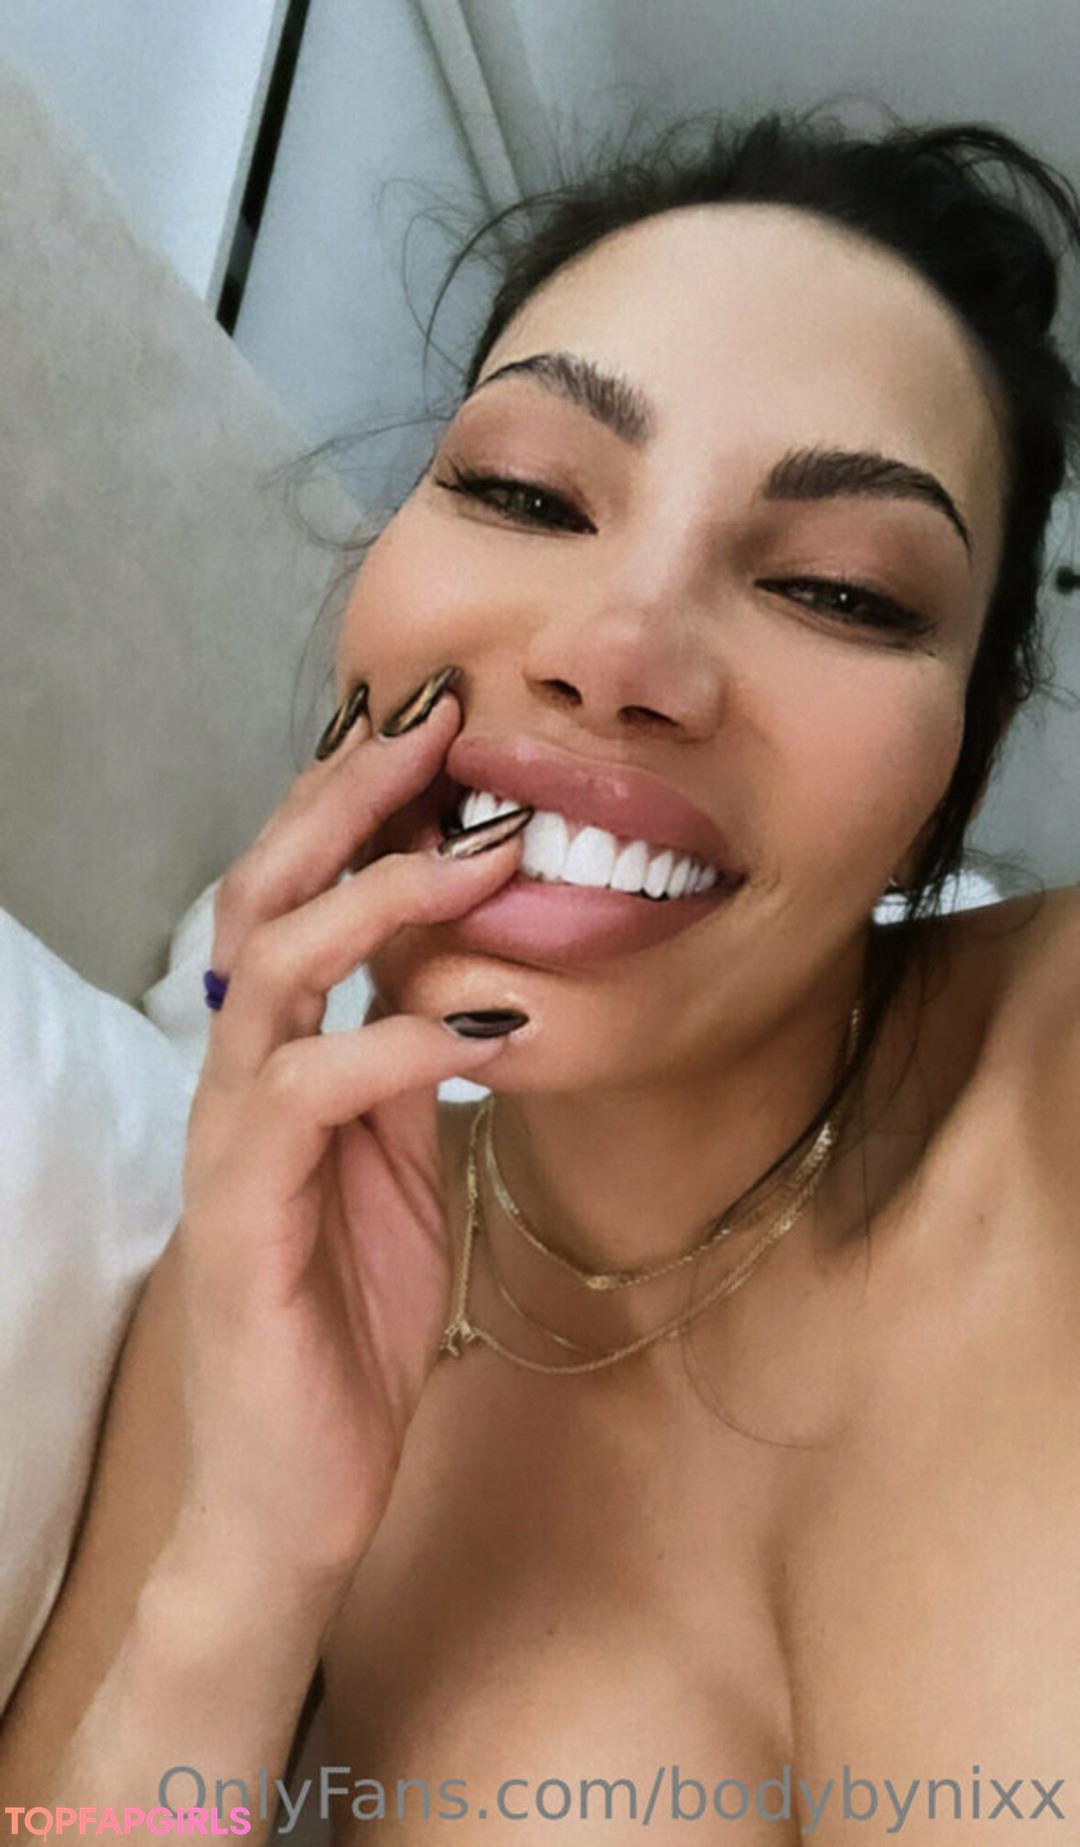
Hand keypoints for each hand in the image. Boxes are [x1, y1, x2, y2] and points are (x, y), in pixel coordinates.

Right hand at [173, 676, 526, 1594]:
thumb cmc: (353, 1317)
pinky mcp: (245, 1215)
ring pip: (272, 969)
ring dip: (382, 895)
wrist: (300, 1488)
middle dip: (350, 798)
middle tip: (440, 726)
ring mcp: (232, 1141)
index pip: (298, 891)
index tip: (448, 726)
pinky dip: (400, 1044)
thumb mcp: (404, 1161)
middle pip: (264, 893)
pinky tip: (487, 1026)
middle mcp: (240, 1076)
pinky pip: (307, 1094)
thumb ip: (415, 1061)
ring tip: (487, 849)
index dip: (360, 801)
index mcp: (281, 1056)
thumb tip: (468, 961)